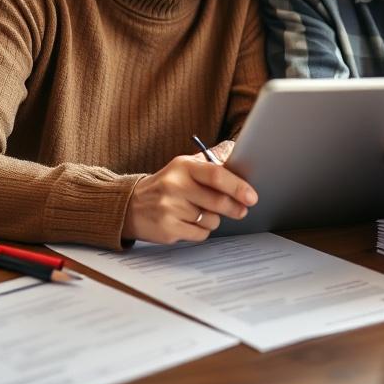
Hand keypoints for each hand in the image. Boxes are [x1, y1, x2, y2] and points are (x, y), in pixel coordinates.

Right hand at [122, 148, 256, 243]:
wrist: (131, 205)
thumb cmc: (165, 185)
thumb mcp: (183, 166)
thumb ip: (210, 160)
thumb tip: (235, 150)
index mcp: (182, 166)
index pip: (215, 174)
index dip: (237, 186)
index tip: (252, 196)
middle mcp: (175, 185)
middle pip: (217, 201)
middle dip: (234, 208)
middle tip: (241, 210)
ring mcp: (169, 208)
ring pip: (211, 220)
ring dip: (213, 219)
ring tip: (199, 212)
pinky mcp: (167, 229)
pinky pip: (200, 234)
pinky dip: (201, 230)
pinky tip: (188, 222)